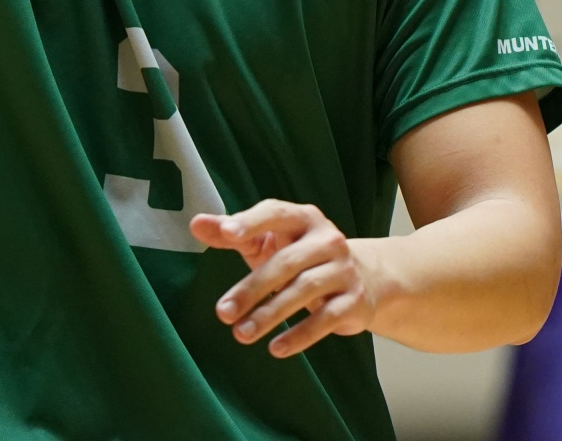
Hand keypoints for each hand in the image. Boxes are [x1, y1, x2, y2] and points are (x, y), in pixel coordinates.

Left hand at [193, 200, 384, 358]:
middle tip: (223, 312)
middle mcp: (327, 239)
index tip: (226, 234)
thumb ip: (234, 233)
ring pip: (303, 291)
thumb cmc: (302, 256)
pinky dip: (300, 335)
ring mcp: (343, 269)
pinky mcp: (353, 300)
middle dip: (252, 289)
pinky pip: (325, 319)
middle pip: (286, 262)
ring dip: (270, 314)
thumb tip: (195, 224)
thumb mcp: (270, 241)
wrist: (366, 278)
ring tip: (241, 334)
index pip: (275, 213)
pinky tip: (276, 348)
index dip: (251, 221)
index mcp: (303, 218)